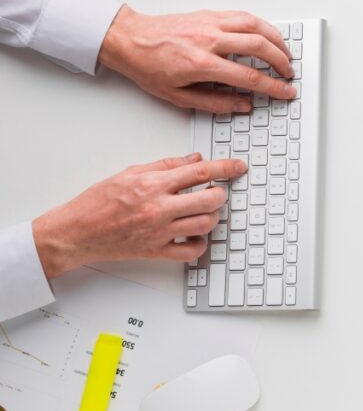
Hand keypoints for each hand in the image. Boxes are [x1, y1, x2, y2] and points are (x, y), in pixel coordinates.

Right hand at [31, 153, 245, 277]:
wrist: (75, 232)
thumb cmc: (97, 202)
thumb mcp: (130, 172)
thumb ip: (165, 165)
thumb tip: (194, 158)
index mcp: (153, 185)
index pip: (200, 172)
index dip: (225, 167)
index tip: (239, 167)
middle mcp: (159, 208)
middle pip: (210, 199)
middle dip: (221, 193)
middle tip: (216, 190)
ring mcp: (159, 232)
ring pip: (205, 224)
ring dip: (213, 216)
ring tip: (204, 210)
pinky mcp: (156, 251)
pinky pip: (191, 252)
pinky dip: (200, 244)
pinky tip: (194, 235)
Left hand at [99, 6, 295, 113]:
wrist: (130, 40)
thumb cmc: (149, 66)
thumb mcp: (178, 96)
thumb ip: (215, 102)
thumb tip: (242, 105)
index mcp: (201, 64)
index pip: (249, 76)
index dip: (273, 86)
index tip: (285, 91)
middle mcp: (209, 40)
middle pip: (259, 47)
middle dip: (281, 61)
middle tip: (289, 73)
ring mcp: (210, 23)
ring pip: (255, 26)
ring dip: (276, 39)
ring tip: (285, 53)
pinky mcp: (210, 14)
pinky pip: (243, 15)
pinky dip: (262, 25)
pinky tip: (268, 34)